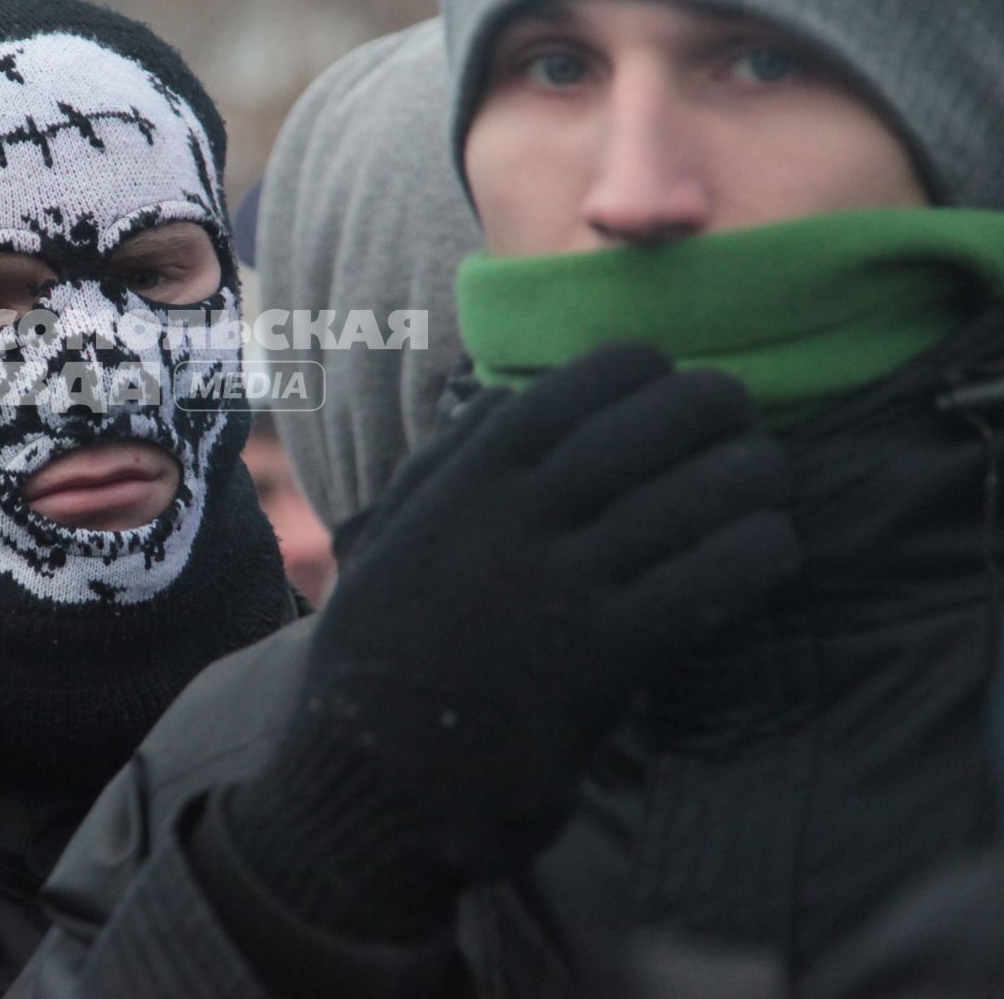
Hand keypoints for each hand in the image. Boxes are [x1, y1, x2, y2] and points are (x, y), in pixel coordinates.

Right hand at [225, 343, 800, 934]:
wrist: (372, 773)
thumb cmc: (378, 655)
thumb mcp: (384, 541)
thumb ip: (437, 468)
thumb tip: (501, 399)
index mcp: (465, 481)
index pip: (576, 385)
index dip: (640, 368)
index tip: (666, 379)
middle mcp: (517, 517)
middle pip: (650, 424)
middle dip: (714, 405)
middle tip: (741, 415)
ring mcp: (562, 584)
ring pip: (694, 495)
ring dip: (752, 475)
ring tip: (768, 481)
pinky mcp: (605, 654)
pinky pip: (708, 580)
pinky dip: (757, 552)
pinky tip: (768, 552)